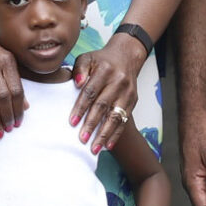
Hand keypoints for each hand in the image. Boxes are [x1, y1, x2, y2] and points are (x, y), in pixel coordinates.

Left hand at [70, 32, 148, 153]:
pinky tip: (108, 145)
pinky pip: (124, 121)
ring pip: (115, 116)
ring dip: (105, 134)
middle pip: (103, 106)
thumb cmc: (101, 61)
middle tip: (82, 139)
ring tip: (94, 148)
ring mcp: (128, 92)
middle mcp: (118, 82)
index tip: (72, 122)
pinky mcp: (133, 101)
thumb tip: (77, 83)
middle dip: (92, 124)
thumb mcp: (87, 58)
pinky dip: (116, 134)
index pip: (91, 91)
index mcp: (104, 70)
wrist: (126, 57)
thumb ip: (79, 69)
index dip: (81, 107)